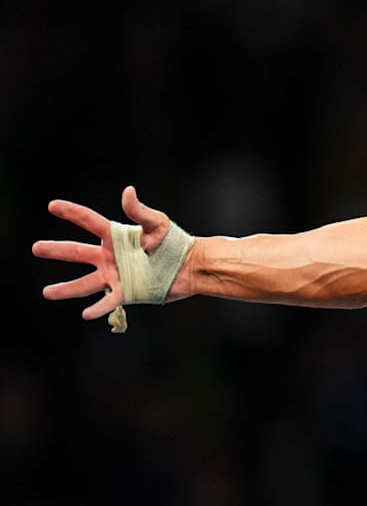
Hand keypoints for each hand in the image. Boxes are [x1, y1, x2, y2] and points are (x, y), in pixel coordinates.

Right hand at [32, 185, 177, 320]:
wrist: (191, 267)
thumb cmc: (175, 242)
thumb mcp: (157, 224)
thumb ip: (139, 211)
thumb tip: (127, 192)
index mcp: (116, 237)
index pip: (89, 222)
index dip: (71, 213)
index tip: (52, 206)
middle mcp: (111, 256)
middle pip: (78, 252)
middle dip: (56, 250)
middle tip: (36, 248)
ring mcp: (116, 275)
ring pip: (85, 283)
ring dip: (66, 289)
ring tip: (47, 292)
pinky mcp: (127, 291)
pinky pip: (108, 301)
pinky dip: (98, 308)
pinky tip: (86, 313)